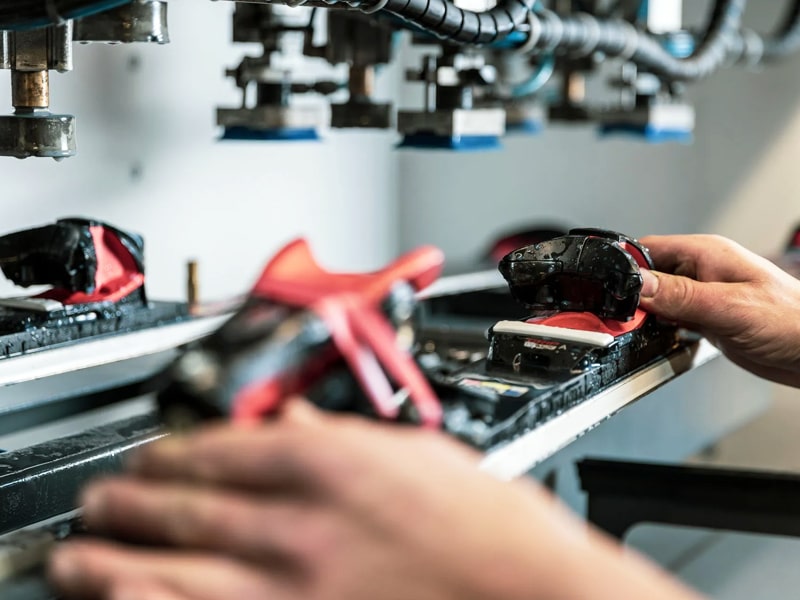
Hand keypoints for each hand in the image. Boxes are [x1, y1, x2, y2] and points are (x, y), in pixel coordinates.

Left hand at [48, 401, 702, 599]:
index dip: (176, 446)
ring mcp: (296, 590)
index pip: (226, 443)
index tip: (155, 450)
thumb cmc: (493, 529)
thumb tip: (291, 418)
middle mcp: (304, 524)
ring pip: (172, 573)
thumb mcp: (419, 452)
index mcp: (335, 463)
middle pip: (186, 503)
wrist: (538, 595)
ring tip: (78, 558)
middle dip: (129, 498)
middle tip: (100, 496)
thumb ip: (343, 432)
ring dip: (113, 563)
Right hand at [639, 234, 799, 386]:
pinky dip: (660, 330)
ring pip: (655, 301)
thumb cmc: (793, 322)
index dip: (626, 270)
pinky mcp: (704, 319)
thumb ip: (681, 295)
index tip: (614, 294)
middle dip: (633, 298)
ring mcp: (702, 296)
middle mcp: (702, 272)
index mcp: (706, 254)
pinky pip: (670, 320)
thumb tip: (639, 284)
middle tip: (629, 320)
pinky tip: (664, 340)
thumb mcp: (729, 307)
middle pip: (647, 277)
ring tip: (650, 331)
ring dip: (647, 317)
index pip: (648, 250)